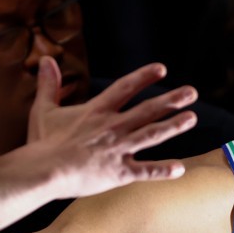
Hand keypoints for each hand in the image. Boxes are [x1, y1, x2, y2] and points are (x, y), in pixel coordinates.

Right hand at [24, 56, 195, 198]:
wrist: (43, 171)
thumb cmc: (42, 142)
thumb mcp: (44, 109)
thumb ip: (48, 84)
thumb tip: (45, 59)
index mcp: (96, 111)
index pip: (125, 88)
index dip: (144, 77)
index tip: (161, 69)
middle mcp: (113, 127)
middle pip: (147, 110)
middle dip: (171, 100)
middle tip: (191, 92)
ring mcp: (118, 149)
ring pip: (152, 135)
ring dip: (173, 126)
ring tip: (191, 118)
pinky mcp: (118, 173)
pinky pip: (145, 171)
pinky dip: (163, 170)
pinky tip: (180, 168)